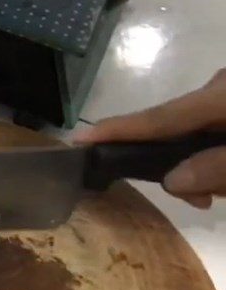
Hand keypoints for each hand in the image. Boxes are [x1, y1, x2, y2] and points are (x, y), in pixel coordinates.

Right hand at [76, 68, 225, 207]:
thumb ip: (218, 167)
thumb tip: (172, 180)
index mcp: (219, 96)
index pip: (158, 117)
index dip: (116, 130)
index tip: (78, 140)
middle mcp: (214, 89)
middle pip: (173, 128)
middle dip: (176, 164)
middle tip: (200, 200)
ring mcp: (222, 95)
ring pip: (192, 133)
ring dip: (201, 165)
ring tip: (220, 191)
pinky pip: (208, 130)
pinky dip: (213, 156)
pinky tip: (225, 176)